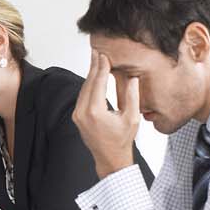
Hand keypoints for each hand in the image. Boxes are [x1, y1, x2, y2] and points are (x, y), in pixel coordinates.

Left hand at [73, 51, 139, 178]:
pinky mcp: (77, 116)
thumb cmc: (122, 140)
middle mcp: (82, 112)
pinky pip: (82, 96)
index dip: (101, 67)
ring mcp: (77, 115)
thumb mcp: (132, 117)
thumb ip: (132, 95)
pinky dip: (88, 85)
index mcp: (95, 112)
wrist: (110, 158)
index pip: (98, 83)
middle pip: (88, 83)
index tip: (104, 55)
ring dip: (90, 75)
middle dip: (94, 67)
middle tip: (97, 51)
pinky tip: (94, 77)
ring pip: (83, 89)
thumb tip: (133, 76)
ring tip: (96, 60)